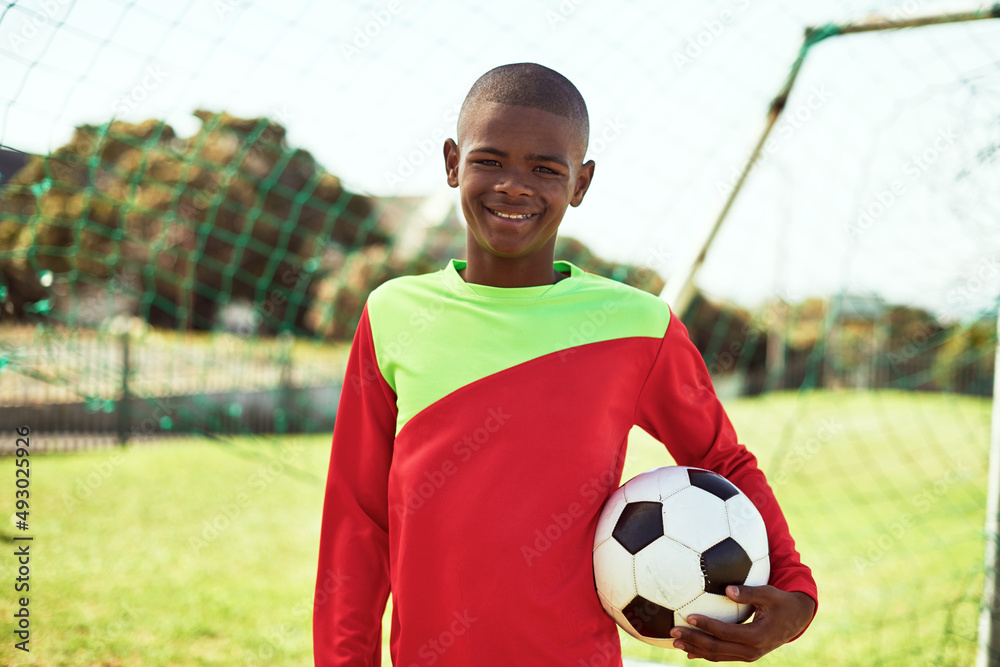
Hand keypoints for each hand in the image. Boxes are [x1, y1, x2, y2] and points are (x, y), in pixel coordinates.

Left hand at [668, 585, 815, 661]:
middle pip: (717, 648)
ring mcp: (748, 655)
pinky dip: (705, 654)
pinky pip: (722, 656)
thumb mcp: (769, 593)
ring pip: (717, 655)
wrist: (796, 620)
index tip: (689, 616)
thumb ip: (749, 592)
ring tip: (675, 642)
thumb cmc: (780, 602)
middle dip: (693, 641)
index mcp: (757, 635)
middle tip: (673, 632)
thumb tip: (727, 589)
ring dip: (695, 649)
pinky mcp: (745, 655)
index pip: (725, 633)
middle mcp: (751, 650)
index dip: (706, 625)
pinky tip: (689, 651)